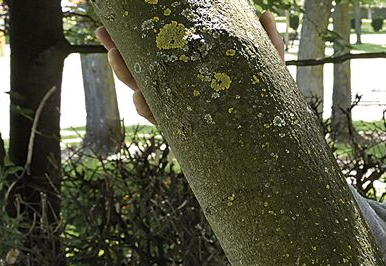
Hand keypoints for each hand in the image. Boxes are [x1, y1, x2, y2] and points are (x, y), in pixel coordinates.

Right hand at [95, 11, 285, 124]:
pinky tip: (143, 101)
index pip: (152, 54)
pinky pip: (161, 121)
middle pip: (140, 73)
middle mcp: (182, 89)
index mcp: (189, 69)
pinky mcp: (189, 131)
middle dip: (119, 61)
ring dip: (131, 84)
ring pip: (145, 96)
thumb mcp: (266, 65)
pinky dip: (150, 112)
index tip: (108, 30)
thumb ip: (265, 42)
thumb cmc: (268, 95)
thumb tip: (265, 14)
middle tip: (111, 47)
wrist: (278, 132)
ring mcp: (183, 110)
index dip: (126, 43)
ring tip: (126, 73)